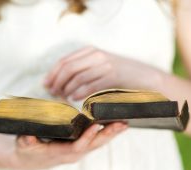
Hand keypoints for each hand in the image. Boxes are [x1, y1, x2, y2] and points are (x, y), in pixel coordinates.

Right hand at [7, 122, 127, 169]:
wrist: (31, 159)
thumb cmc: (27, 150)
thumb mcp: (23, 145)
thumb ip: (26, 141)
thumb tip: (29, 138)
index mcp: (61, 153)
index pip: (77, 147)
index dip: (86, 137)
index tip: (95, 126)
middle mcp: (74, 153)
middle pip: (94, 145)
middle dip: (108, 134)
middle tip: (122, 124)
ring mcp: (79, 149)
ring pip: (98, 142)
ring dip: (112, 133)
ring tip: (125, 122)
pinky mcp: (81, 145)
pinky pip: (96, 139)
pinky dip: (106, 131)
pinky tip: (115, 123)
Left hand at [44, 46, 161, 99]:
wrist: (145, 77)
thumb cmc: (119, 76)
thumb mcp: (100, 67)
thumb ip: (83, 69)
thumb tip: (60, 81)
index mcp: (90, 51)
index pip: (64, 61)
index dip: (52, 73)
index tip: (45, 85)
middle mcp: (96, 55)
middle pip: (68, 68)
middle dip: (57, 82)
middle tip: (52, 93)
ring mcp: (105, 64)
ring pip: (77, 77)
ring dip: (67, 89)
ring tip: (62, 98)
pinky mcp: (112, 76)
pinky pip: (90, 85)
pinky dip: (79, 93)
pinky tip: (74, 99)